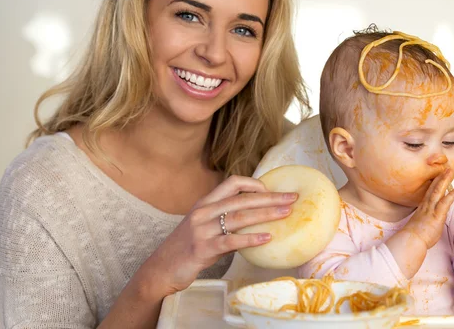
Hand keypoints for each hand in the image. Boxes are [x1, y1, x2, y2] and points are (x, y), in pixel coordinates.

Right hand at [145, 175, 296, 295]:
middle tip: (292, 198)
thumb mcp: (204, 227)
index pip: (232, 183)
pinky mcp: (202, 248)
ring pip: (239, 217)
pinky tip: (267, 239)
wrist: (161, 269)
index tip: (272, 190)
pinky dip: (251, 239)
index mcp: (205, 203)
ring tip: (286, 213)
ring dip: (266, 214)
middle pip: (242, 199)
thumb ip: (224, 219)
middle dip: (270, 197)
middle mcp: (203, 212)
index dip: (254, 184)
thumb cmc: (187, 248)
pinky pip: (231, 241)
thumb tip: (256, 217)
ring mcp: (202, 230)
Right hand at [403, 168, 453, 248]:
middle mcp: (426, 205)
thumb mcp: (420, 225)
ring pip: (438, 191)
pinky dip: (451, 194)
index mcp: (423, 208)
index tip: (440, 176)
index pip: (430, 192)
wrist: (411, 240)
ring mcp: (431, 209)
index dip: (435, 183)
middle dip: (440, 177)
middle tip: (446, 168)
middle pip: (434, 188)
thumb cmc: (414, 236)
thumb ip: (426, 220)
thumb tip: (429, 220)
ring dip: (445, 180)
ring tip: (450, 171)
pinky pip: (445, 202)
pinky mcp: (436, 215)